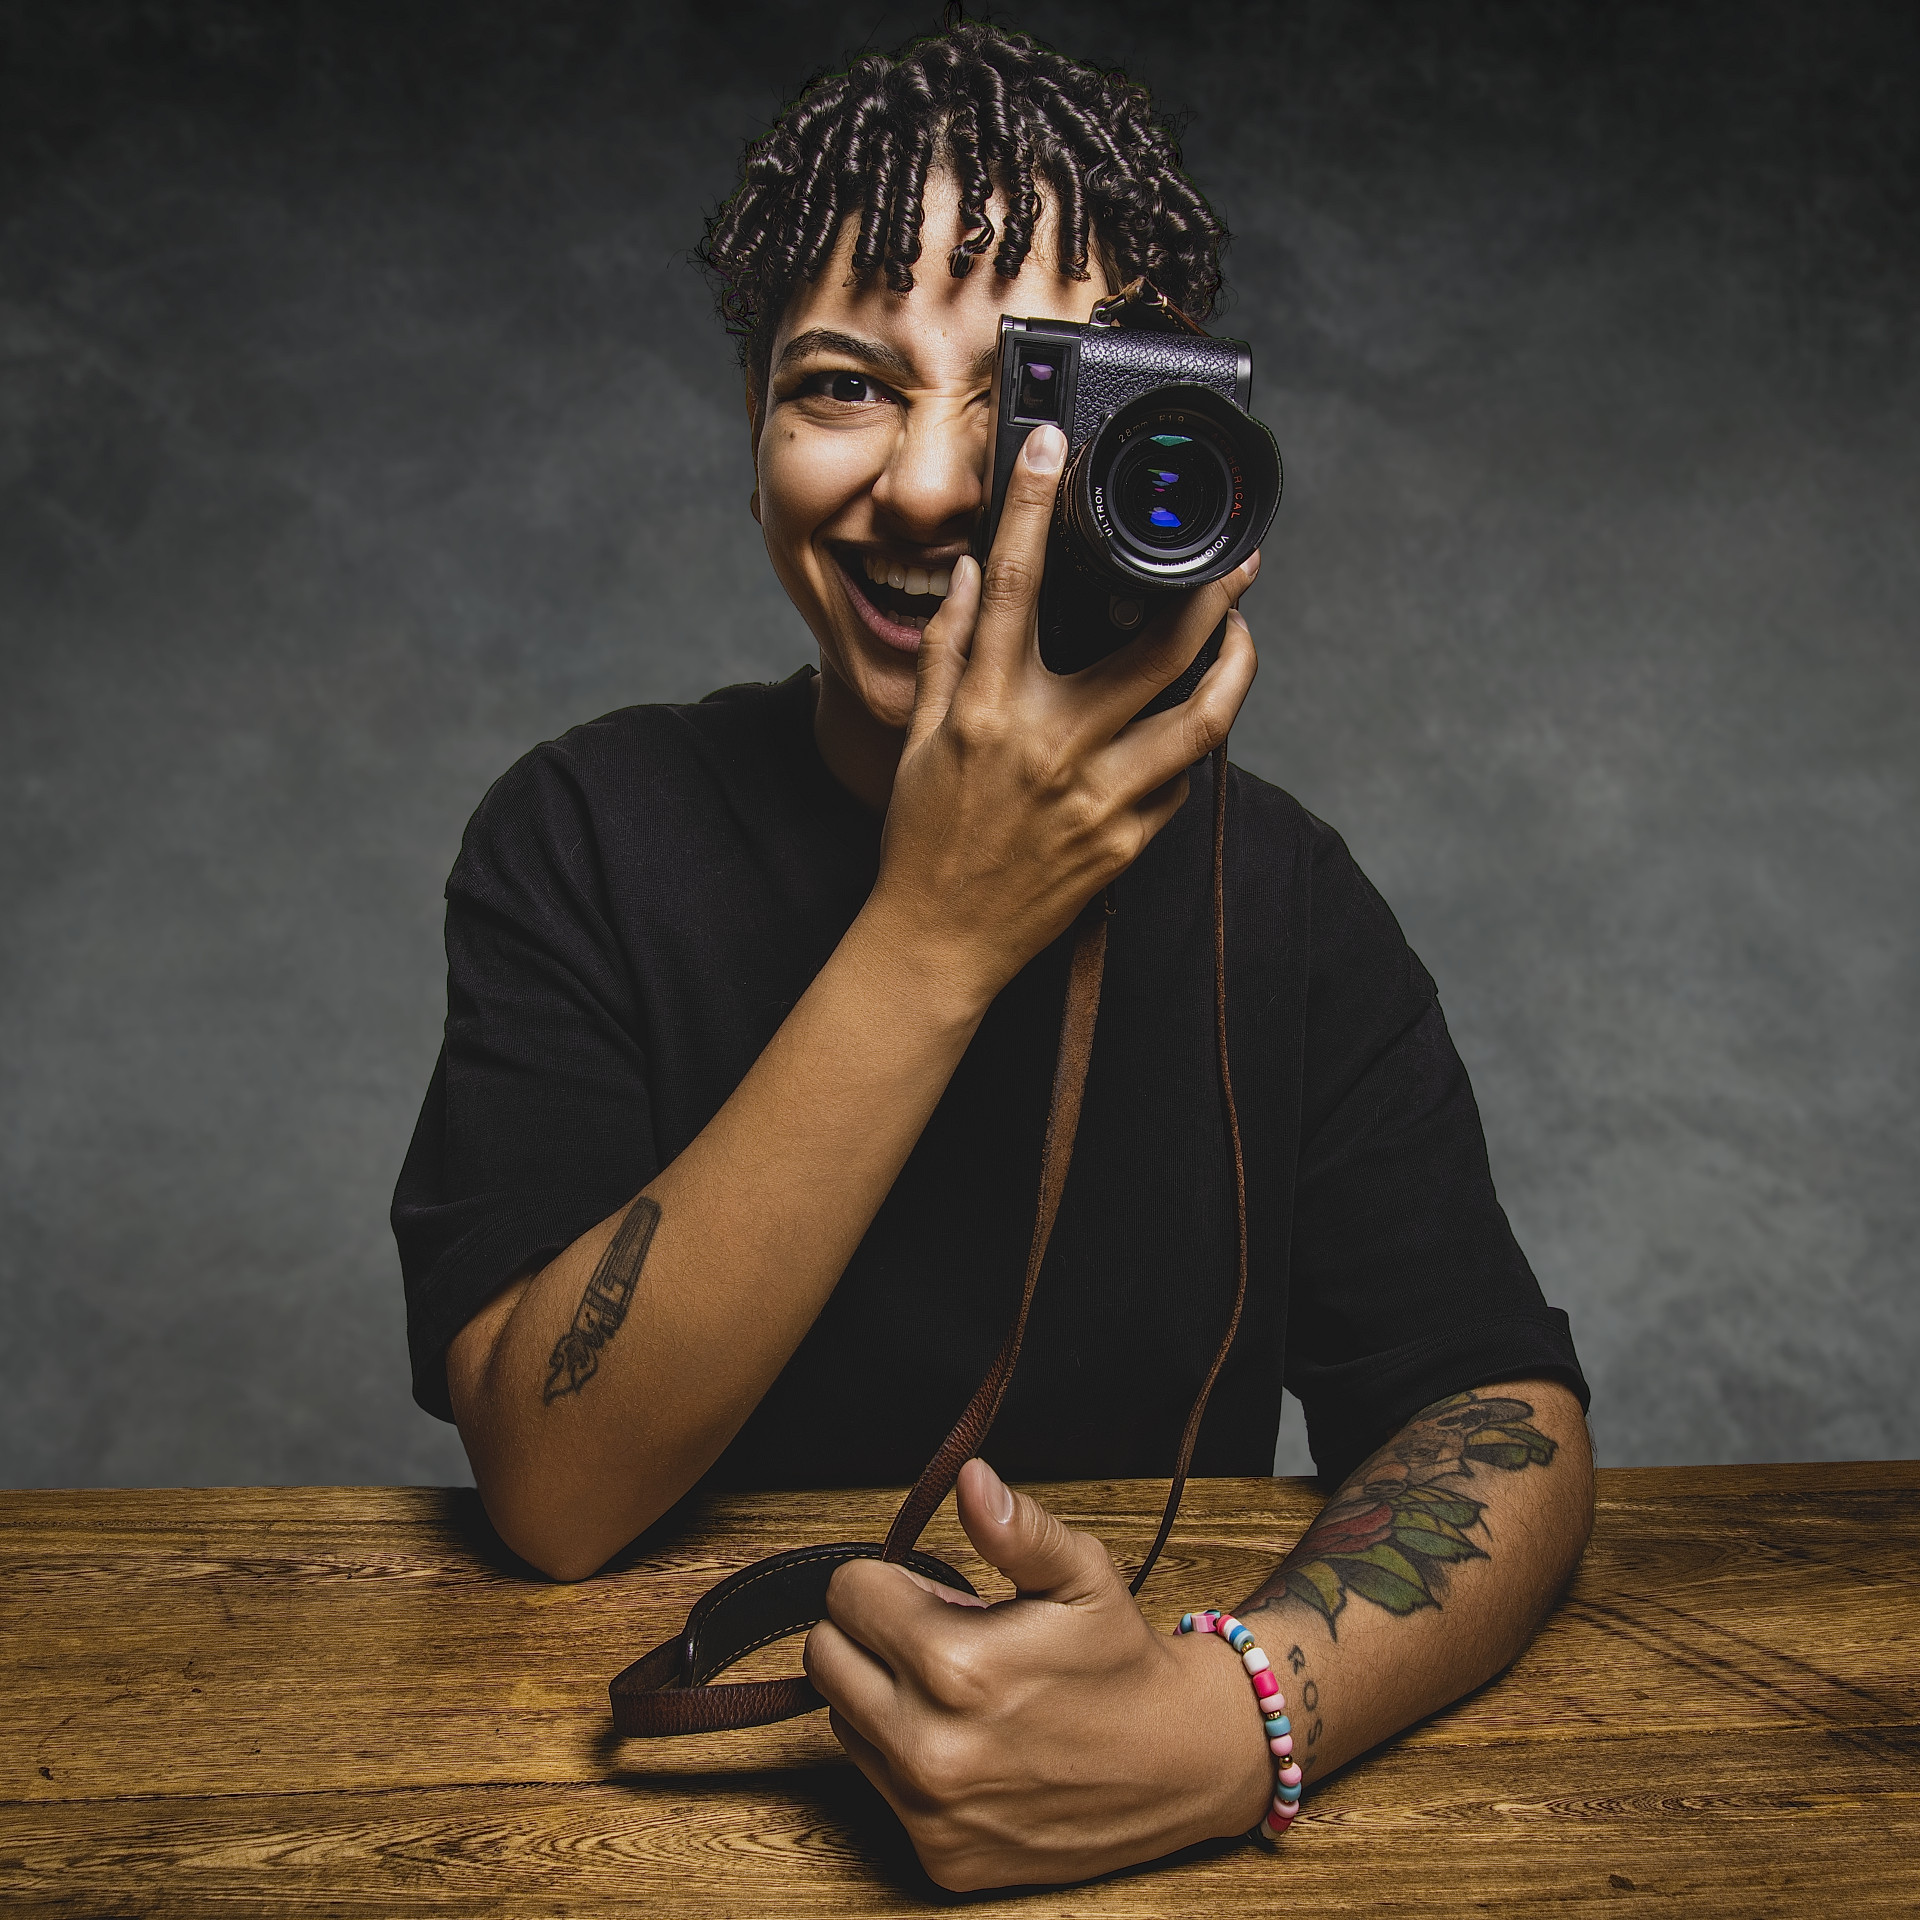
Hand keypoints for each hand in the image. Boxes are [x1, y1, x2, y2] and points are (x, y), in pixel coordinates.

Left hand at [803, 1458, 1273, 1890]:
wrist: (1175, 1765)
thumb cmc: (1120, 1661)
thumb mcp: (1080, 1574)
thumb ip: (1014, 1527)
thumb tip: (969, 1478)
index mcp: (956, 1667)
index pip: (847, 1594)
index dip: (887, 1580)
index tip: (933, 1591)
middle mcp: (929, 1749)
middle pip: (826, 1657)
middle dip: (871, 1633)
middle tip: (939, 1635)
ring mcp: (929, 1812)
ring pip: (842, 1720)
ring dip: (882, 1695)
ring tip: (958, 1689)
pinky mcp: (938, 1858)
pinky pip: (876, 1784)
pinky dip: (905, 1756)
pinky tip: (967, 1742)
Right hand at [867, 421, 1258, 1011]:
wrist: (939, 942)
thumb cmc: (922, 840)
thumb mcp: (916, 738)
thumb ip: (945, 651)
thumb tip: (969, 573)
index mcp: (986, 711)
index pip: (1011, 585)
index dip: (1030, 506)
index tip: (1051, 448)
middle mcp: (1050, 747)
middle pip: (1156, 647)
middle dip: (1209, 591)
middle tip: (1236, 558)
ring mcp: (1098, 798)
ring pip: (1201, 717)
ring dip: (1236, 666)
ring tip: (1241, 632)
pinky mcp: (1126, 841)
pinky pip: (1181, 780)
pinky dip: (1192, 741)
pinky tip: (1192, 716)